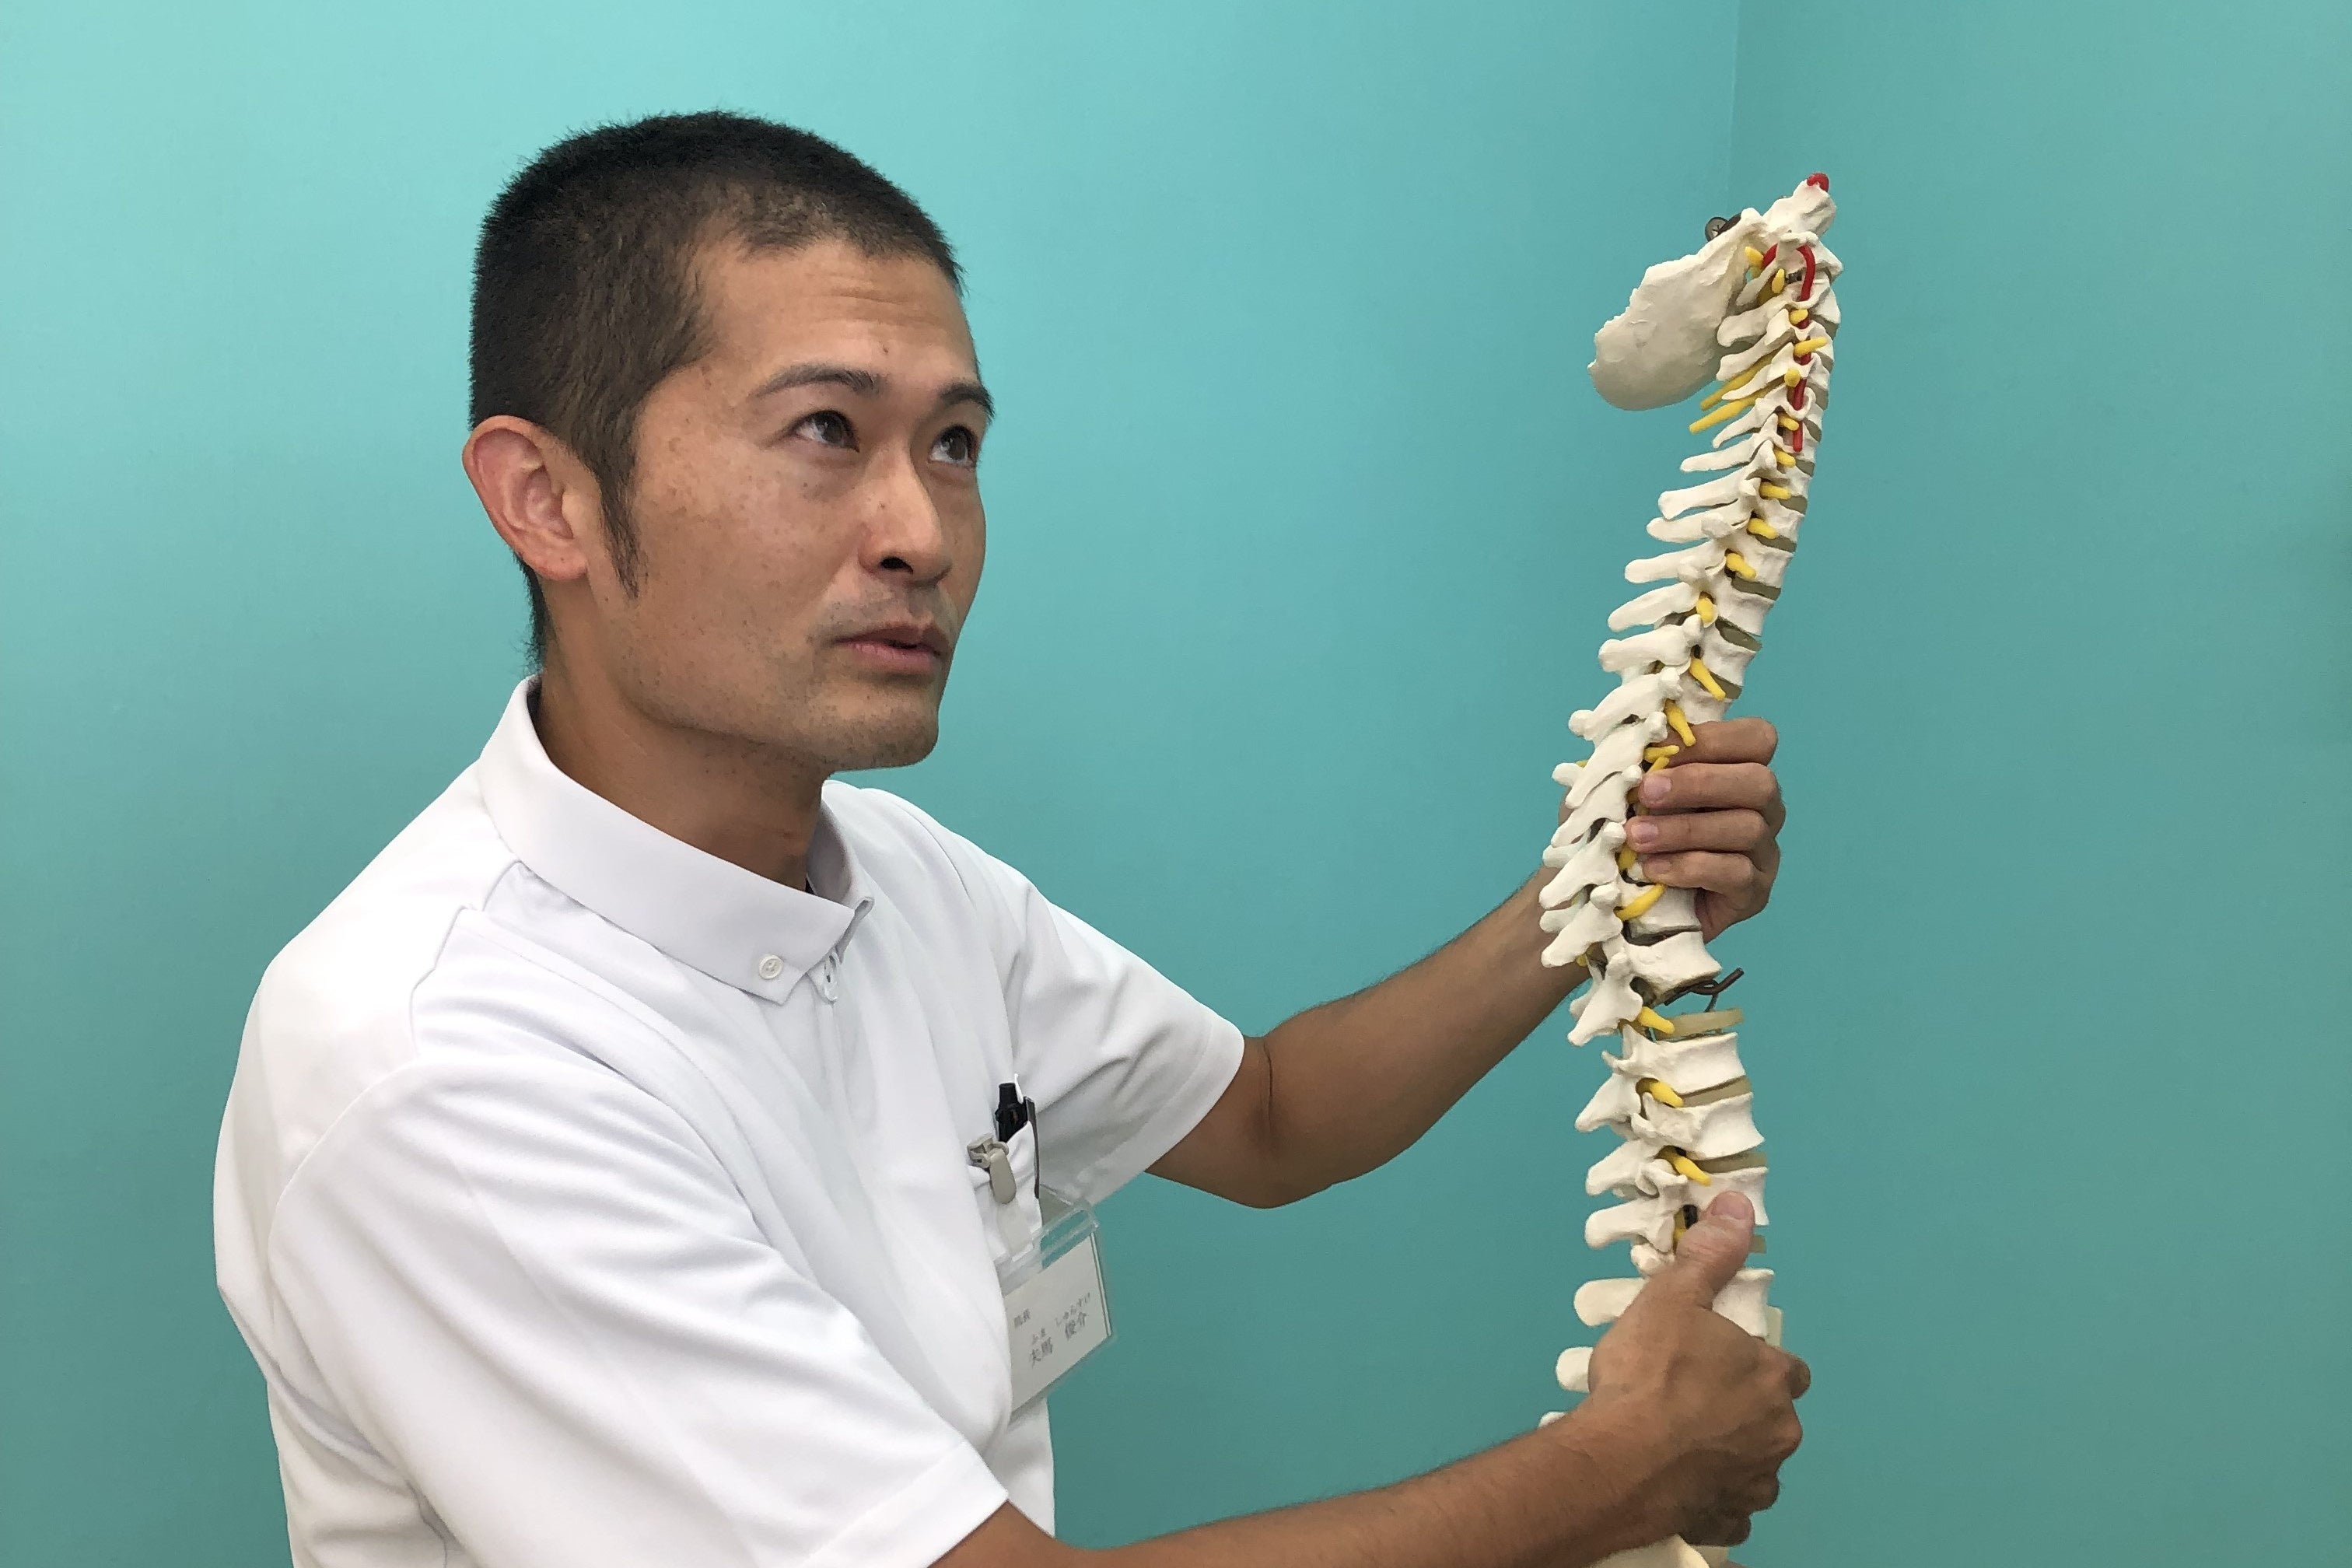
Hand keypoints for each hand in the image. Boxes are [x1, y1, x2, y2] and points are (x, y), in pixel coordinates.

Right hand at [1578, 1194, 1807, 1547]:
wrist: (1619, 1463)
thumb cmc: (1648, 1375)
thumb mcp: (1672, 1298)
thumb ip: (1710, 1257)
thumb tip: (1739, 1206)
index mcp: (1773, 1378)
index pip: (1787, 1368)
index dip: (1755, 1361)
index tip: (1718, 1359)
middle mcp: (1779, 1432)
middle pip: (1772, 1416)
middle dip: (1741, 1409)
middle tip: (1688, 1399)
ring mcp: (1757, 1482)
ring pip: (1754, 1462)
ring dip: (1729, 1454)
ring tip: (1678, 1443)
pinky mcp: (1729, 1520)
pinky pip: (1730, 1506)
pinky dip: (1711, 1494)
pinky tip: (1678, 1482)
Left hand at [1623, 717, 1782, 940]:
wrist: (1635, 900)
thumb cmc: (1640, 833)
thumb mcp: (1636, 792)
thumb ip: (1643, 763)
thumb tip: (1633, 737)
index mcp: (1742, 770)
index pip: (1757, 738)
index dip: (1713, 738)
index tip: (1659, 749)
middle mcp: (1764, 808)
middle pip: (1759, 782)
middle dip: (1698, 783)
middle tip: (1646, 793)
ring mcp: (1764, 851)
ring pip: (1747, 828)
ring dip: (1685, 829)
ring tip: (1637, 836)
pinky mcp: (1754, 892)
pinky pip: (1736, 873)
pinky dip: (1689, 867)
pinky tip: (1653, 869)